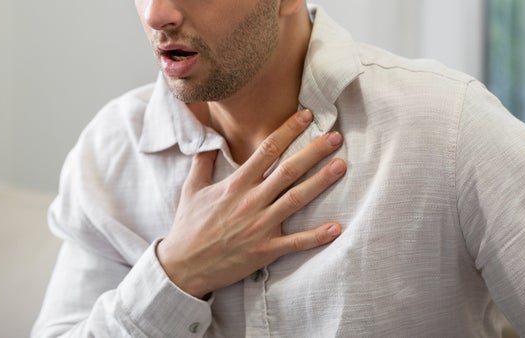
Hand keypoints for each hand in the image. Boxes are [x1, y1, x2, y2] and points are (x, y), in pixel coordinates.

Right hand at [157, 109, 346, 297]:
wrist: (183, 266)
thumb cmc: (188, 227)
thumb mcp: (191, 190)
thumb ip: (202, 163)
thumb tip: (208, 141)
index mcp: (235, 185)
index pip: (266, 150)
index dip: (288, 131)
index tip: (306, 116)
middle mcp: (250, 202)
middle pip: (288, 170)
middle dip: (314, 151)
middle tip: (335, 137)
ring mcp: (259, 226)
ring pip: (296, 200)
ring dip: (321, 182)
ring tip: (341, 166)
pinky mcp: (264, 251)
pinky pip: (295, 243)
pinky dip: (316, 236)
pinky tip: (336, 228)